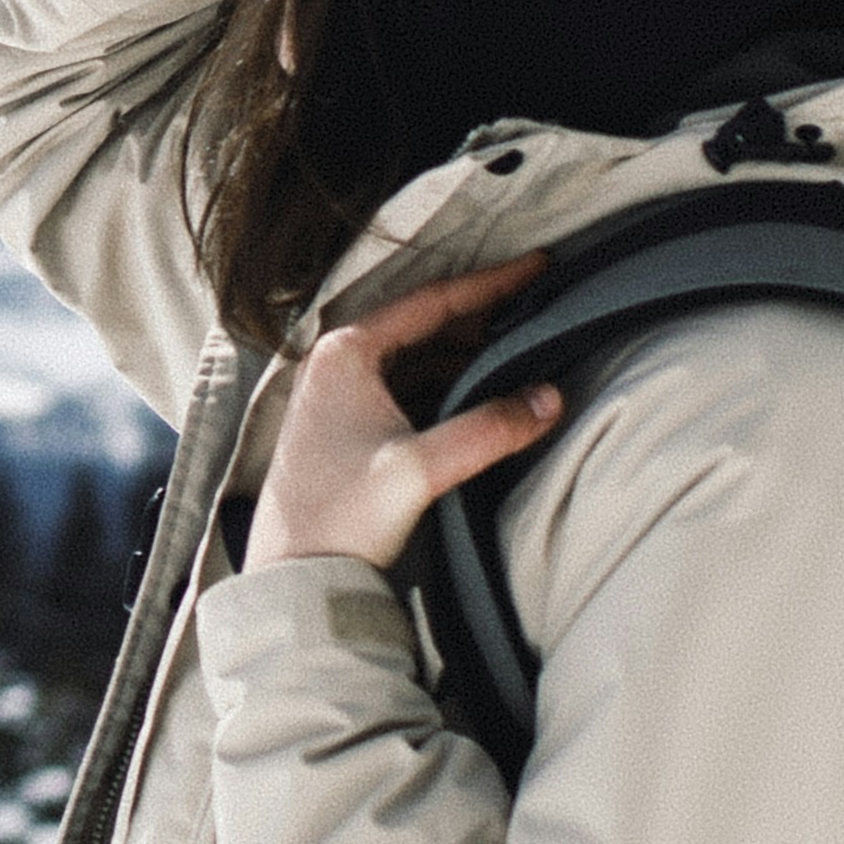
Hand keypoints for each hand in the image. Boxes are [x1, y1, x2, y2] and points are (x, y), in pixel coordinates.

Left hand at [255, 255, 561, 574]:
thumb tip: (550, 399)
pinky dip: (448, 387)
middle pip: (425, 327)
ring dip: (468, 356)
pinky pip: (408, 389)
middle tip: (540, 306)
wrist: (293, 577)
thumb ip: (488, 428)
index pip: (433, 302)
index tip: (538, 265)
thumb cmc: (340, 518)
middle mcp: (336, 364)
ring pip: (418, 359)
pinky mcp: (347, 428)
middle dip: (485, 319)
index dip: (492, 283)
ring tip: (523, 350)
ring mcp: (338, 396)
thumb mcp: (420, 469)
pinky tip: (483, 396)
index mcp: (345, 353)